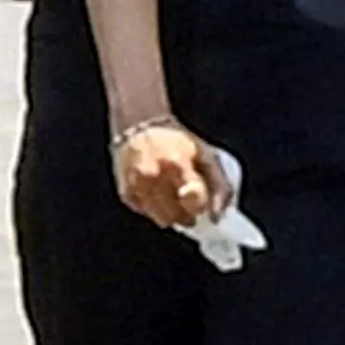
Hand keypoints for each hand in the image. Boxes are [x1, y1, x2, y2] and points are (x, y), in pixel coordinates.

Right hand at [112, 120, 229, 228]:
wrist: (138, 124)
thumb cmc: (176, 140)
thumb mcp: (205, 154)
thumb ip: (219, 185)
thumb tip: (218, 217)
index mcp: (178, 165)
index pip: (195, 204)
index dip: (201, 207)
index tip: (202, 204)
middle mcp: (154, 178)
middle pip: (178, 218)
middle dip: (187, 215)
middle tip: (188, 202)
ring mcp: (137, 187)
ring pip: (161, 220)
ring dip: (171, 215)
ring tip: (172, 198)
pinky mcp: (126, 193)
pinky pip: (146, 214)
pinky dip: (153, 209)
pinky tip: (156, 192)